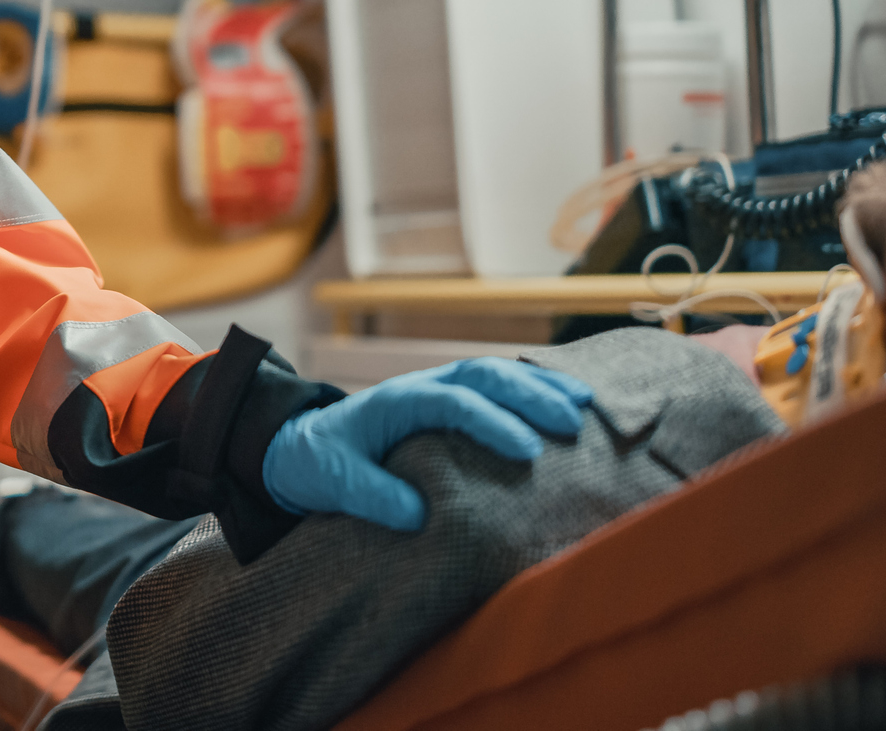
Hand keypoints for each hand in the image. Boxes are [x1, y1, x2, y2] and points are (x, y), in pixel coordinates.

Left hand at [261, 358, 592, 532]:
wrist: (299, 445)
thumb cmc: (318, 463)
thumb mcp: (333, 482)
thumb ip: (372, 496)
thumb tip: (420, 514)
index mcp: (396, 402)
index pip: (453, 402)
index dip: (492, 422)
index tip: (527, 452)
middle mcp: (422, 386)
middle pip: (484, 374)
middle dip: (530, 394)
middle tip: (571, 424)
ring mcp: (438, 389)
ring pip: (497, 373)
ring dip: (540, 385)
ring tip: (586, 404)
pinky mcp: (449, 402)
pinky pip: (496, 387)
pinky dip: (533, 389)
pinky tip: (567, 401)